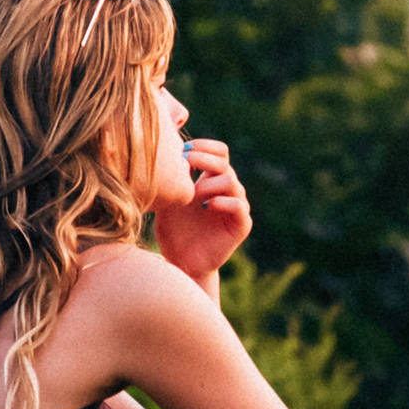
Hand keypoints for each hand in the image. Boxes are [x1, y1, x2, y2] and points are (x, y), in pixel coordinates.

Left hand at [153, 136, 251, 285]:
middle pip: (224, 162)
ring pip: (231, 181)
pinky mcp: (241, 224)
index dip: (204, 146)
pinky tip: (205, 207)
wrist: (182, 262)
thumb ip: (173, 179)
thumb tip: (166, 151)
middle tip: (184, 162)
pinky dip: (223, 202)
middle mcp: (228, 190)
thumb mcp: (169, 199)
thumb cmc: (173, 231)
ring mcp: (237, 206)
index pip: (219, 152)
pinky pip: (238, 205)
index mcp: (212, 180)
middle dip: (204, 158)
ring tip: (191, 194)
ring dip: (208, 183)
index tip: (182, 150)